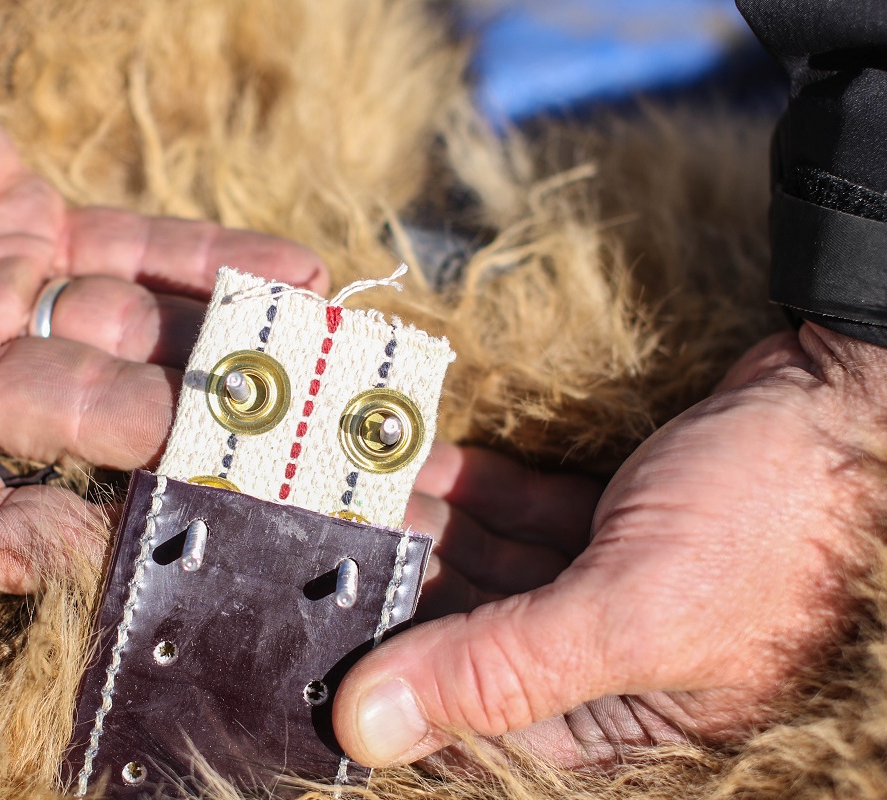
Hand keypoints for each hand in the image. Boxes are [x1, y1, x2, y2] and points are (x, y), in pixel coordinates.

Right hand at [0, 1, 325, 593]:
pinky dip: (211, 264)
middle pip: (93, 421)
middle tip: (282, 445)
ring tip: (318, 361)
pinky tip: (291, 276)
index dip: (42, 542)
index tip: (114, 546)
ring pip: (133, 334)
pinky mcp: (27, 218)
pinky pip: (135, 248)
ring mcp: (0, 295)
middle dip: (189, 434)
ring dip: (225, 348)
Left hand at [335, 323, 885, 767]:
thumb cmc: (770, 520)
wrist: (842, 404)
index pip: (473, 728)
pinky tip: (429, 465)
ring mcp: (610, 595)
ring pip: (491, 576)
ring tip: (363, 490)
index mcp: (624, 726)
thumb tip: (368, 727)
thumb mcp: (629, 610)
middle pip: (471, 644)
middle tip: (330, 539)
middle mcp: (612, 671)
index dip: (392, 685)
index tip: (319, 633)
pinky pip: (526, 522)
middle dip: (403, 590)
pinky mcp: (613, 532)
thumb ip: (496, 671)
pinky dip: (479, 496)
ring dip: (431, 531)